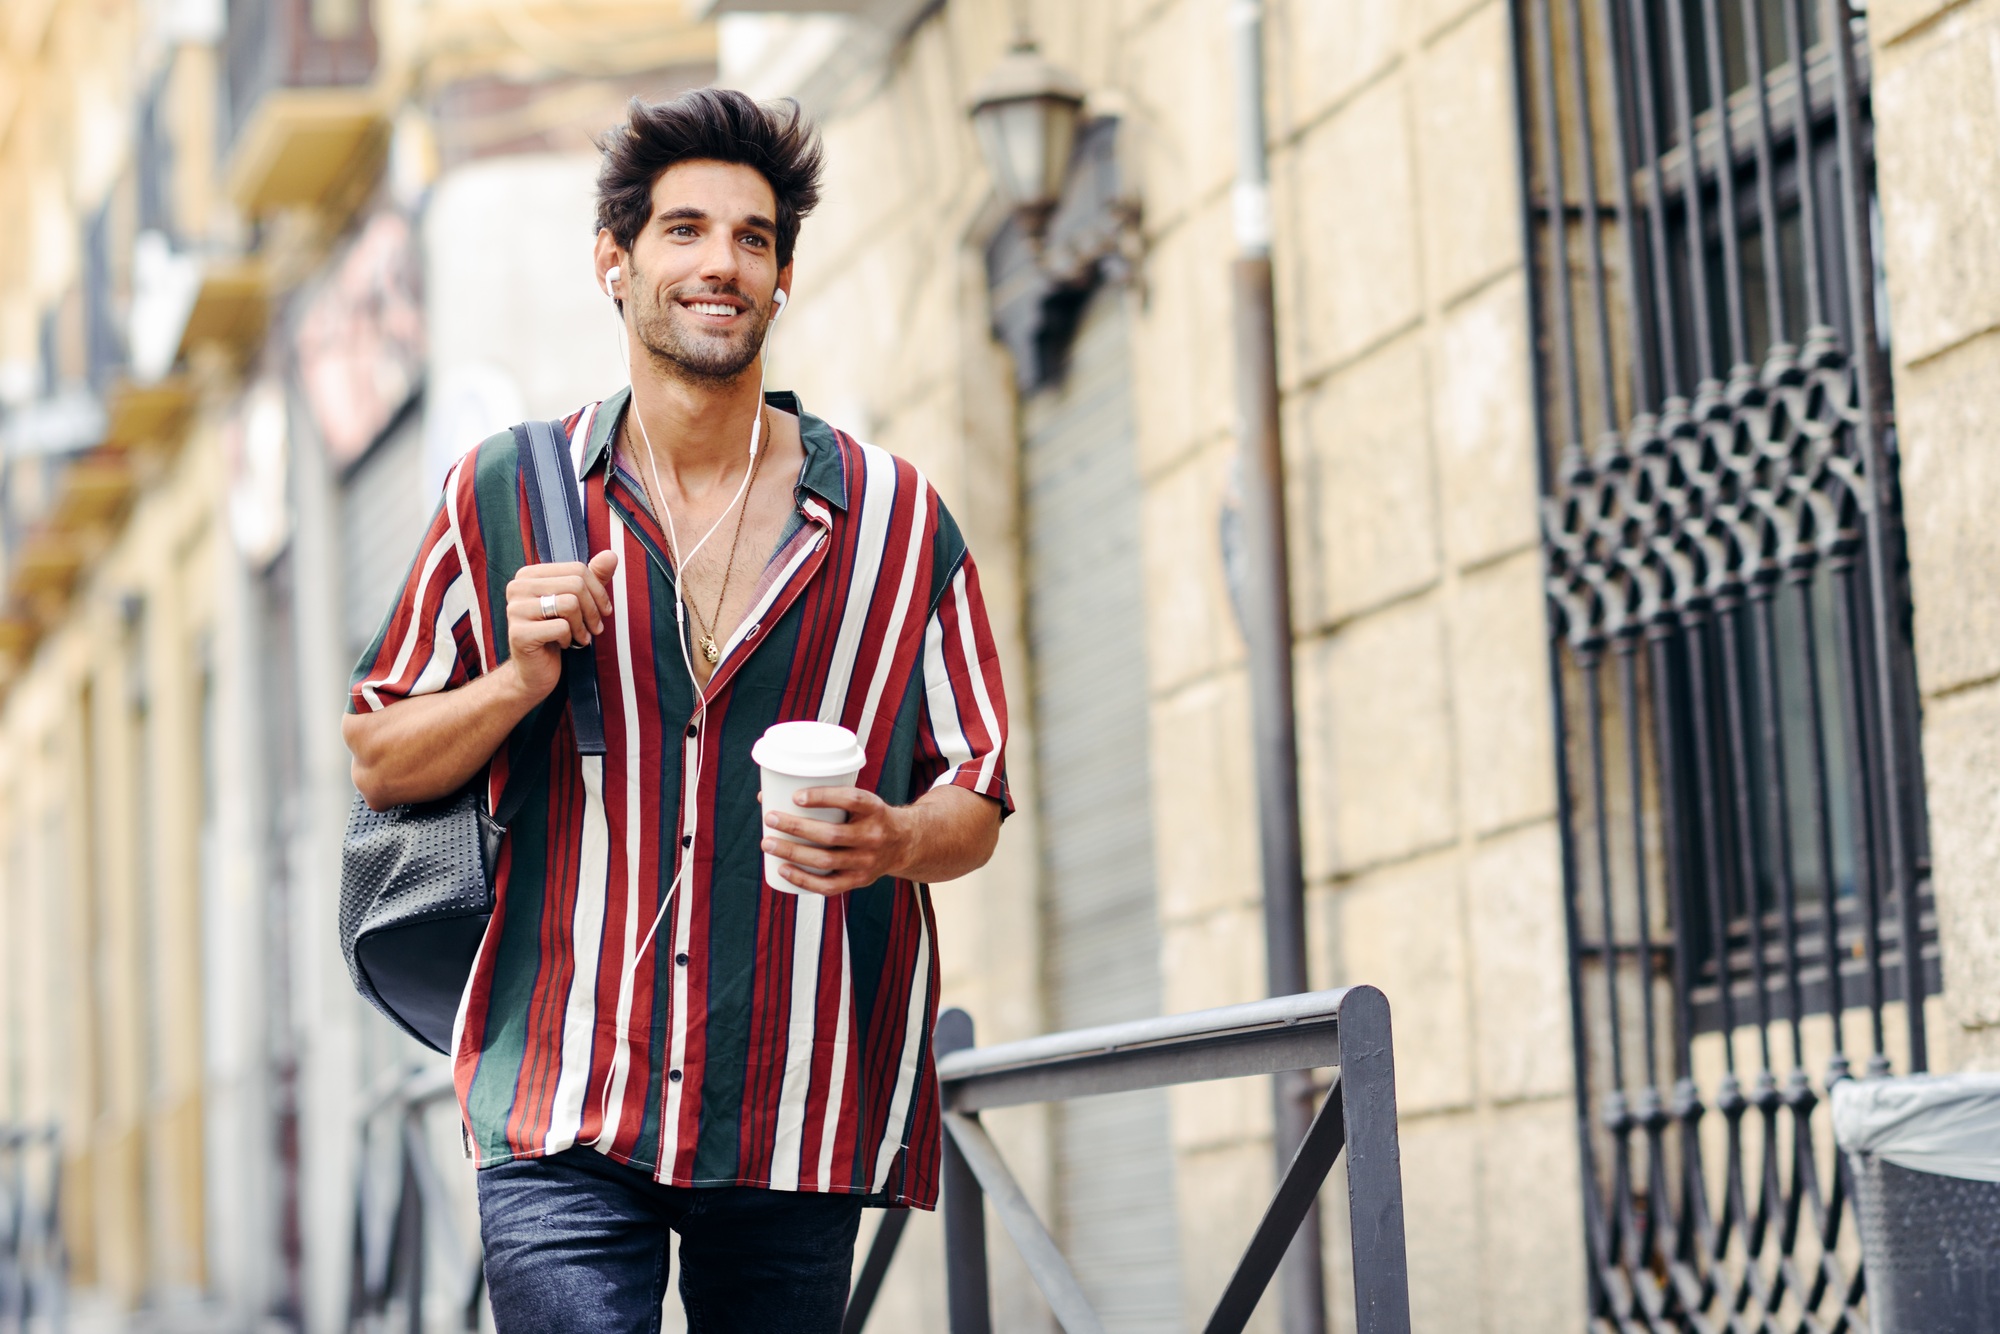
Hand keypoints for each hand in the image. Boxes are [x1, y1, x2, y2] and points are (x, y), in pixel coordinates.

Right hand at [504, 550, 618, 701]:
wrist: (534, 672)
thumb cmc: (556, 634)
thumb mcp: (577, 602)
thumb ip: (592, 577)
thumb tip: (612, 555)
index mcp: (529, 574)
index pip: (577, 569)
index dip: (598, 591)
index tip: (604, 611)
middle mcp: (517, 587)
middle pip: (575, 584)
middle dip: (593, 610)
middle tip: (595, 629)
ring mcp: (515, 609)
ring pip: (569, 603)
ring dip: (583, 626)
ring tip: (580, 637)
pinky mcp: (519, 633)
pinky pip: (561, 627)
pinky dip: (569, 638)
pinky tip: (562, 645)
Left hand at [761, 787, 915, 895]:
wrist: (904, 843)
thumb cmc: (868, 816)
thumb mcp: (860, 801)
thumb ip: (825, 797)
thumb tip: (767, 795)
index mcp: (875, 809)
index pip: (851, 800)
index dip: (823, 798)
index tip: (795, 796)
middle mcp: (873, 836)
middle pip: (832, 835)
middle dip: (796, 827)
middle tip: (770, 818)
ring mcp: (867, 862)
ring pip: (826, 860)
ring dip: (793, 853)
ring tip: (768, 843)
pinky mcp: (860, 880)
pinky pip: (828, 885)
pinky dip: (803, 879)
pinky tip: (783, 869)